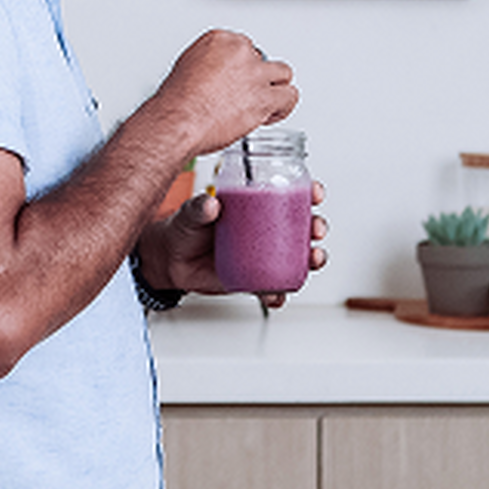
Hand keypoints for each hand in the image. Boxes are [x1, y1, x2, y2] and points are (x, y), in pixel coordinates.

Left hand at [140, 180, 328, 308]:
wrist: (171, 261)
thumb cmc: (185, 229)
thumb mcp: (190, 213)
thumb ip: (198, 208)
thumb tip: (211, 205)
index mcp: (254, 205)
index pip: (288, 194)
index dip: (308, 192)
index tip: (315, 193)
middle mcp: (264, 230)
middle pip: (301, 226)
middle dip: (316, 227)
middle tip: (315, 230)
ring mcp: (262, 255)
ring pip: (296, 258)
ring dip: (311, 259)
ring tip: (312, 260)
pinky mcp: (253, 279)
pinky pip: (273, 288)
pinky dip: (279, 294)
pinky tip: (277, 295)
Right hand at [146, 30, 298, 157]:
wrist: (179, 120)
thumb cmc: (177, 103)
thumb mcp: (185, 69)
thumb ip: (207, 67)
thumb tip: (214, 79)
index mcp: (220, 39)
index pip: (243, 47)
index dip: (241, 68)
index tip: (233, 81)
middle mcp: (240, 52)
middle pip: (263, 59)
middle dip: (257, 77)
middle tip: (246, 94)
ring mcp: (255, 73)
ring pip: (282, 74)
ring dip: (274, 89)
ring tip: (265, 102)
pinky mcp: (265, 97)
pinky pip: (289, 96)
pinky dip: (283, 107)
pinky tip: (270, 114)